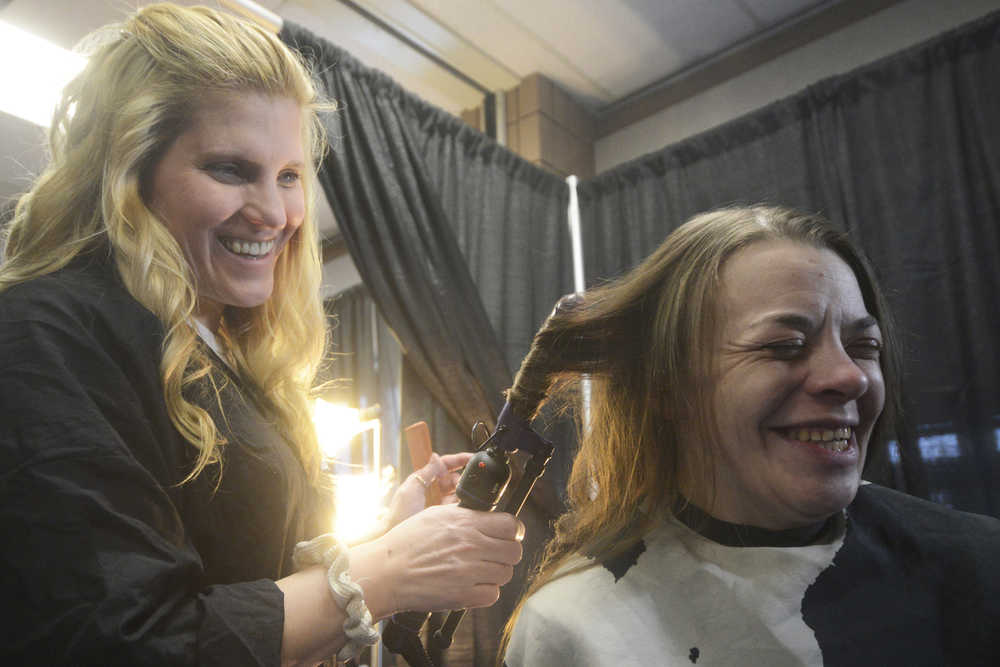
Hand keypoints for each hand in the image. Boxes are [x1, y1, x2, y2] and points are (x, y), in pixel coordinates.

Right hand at [350, 504, 523, 616]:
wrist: (386, 572)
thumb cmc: (406, 543)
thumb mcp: (435, 515)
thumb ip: (465, 515)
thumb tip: (487, 516)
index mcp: (465, 522)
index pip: (511, 525)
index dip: (512, 531)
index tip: (507, 535)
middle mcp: (471, 545)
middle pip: (514, 551)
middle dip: (507, 553)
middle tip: (493, 555)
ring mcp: (469, 571)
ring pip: (506, 573)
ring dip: (495, 573)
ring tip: (478, 571)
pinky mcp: (464, 595)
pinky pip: (493, 594)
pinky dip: (485, 592)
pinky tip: (471, 585)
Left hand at [383, 452, 471, 529]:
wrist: (397, 536)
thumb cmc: (399, 512)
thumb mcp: (412, 488)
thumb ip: (426, 472)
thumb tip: (436, 456)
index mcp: (423, 479)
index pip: (444, 464)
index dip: (458, 459)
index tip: (472, 457)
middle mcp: (433, 488)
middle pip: (453, 476)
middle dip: (460, 475)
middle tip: (463, 480)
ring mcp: (439, 501)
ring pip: (457, 490)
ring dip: (461, 489)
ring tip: (460, 493)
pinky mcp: (444, 514)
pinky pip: (457, 504)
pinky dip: (461, 502)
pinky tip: (460, 504)